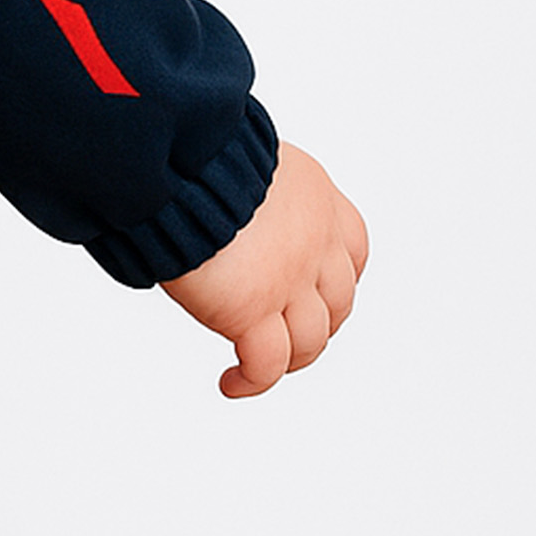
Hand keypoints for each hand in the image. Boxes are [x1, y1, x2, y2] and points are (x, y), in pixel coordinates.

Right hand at [159, 144, 368, 400]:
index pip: (353, 248)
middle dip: (317, 324)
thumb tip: (210, 188)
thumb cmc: (193, 151)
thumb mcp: (240, 155)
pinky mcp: (252, 312)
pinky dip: (252, 381)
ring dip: (290, 360)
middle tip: (284, 336)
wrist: (183, 165)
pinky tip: (232, 384)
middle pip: (338, 302)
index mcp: (316, 198)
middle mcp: (314, 241)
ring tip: (257, 368)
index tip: (318, 290)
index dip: (339, 278)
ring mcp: (290, 282)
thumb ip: (244, 184)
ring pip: (310, 341)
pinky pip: (266, 365)